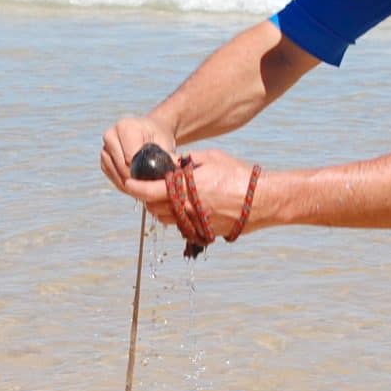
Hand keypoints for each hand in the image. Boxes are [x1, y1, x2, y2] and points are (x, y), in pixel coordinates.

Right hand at [101, 116, 175, 193]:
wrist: (149, 133)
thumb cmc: (159, 137)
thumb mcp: (166, 143)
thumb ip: (167, 156)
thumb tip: (174, 168)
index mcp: (125, 127)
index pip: (130, 159)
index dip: (144, 173)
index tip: (157, 177)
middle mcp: (110, 136)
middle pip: (122, 169)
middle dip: (138, 181)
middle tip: (154, 187)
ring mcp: (104, 149)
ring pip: (117, 177)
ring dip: (132, 186)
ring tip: (148, 186)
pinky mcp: (104, 162)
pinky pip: (114, 180)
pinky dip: (126, 186)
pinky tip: (138, 185)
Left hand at [124, 148, 260, 241]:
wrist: (262, 201)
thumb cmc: (238, 175)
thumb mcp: (211, 158)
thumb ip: (186, 162)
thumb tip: (169, 163)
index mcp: (186, 189)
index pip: (149, 191)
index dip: (135, 187)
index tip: (128, 183)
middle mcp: (188, 209)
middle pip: (154, 208)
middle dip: (148, 198)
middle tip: (148, 187)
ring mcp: (196, 223)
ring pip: (167, 220)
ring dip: (160, 209)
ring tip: (165, 197)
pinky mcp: (205, 232)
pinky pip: (183, 227)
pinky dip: (177, 217)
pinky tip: (183, 207)